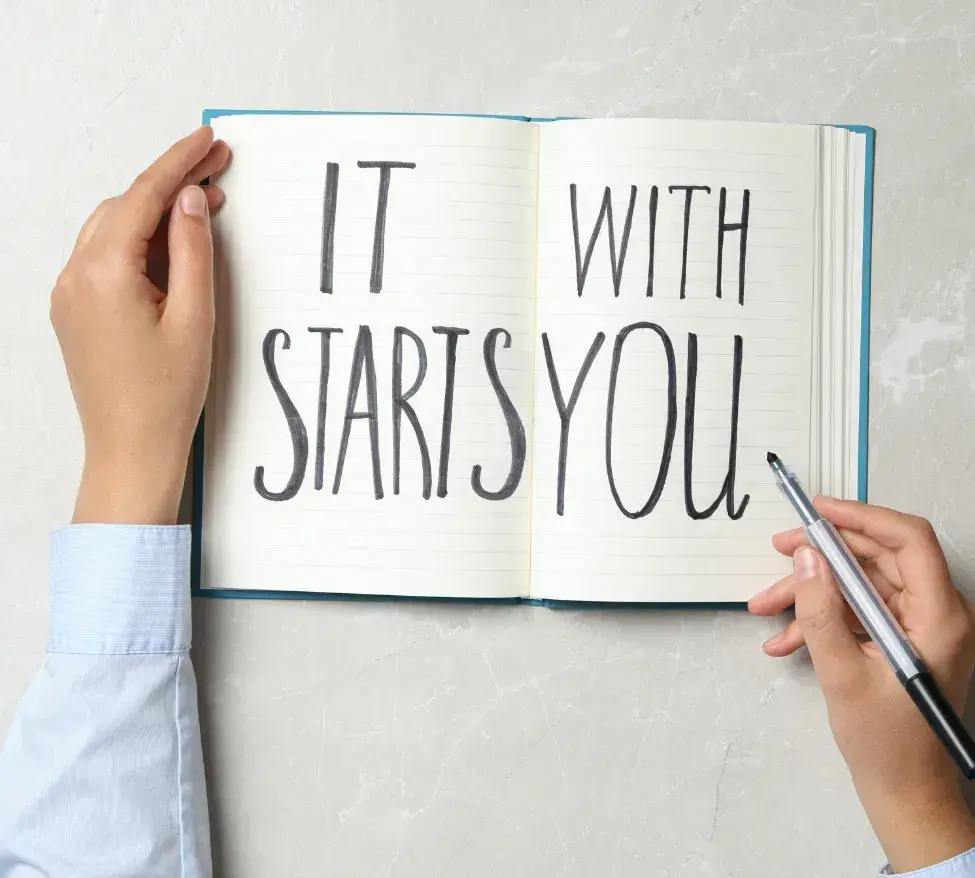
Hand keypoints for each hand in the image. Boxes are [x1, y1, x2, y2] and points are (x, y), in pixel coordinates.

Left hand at [51, 127, 230, 524]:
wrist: (131, 451)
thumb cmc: (165, 397)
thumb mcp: (195, 318)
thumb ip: (194, 251)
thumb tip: (191, 200)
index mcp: (103, 274)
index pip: (142, 196)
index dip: (179, 162)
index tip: (207, 140)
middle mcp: (75, 277)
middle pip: (123, 207)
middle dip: (169, 186)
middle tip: (217, 174)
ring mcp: (69, 295)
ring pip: (113, 230)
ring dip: (155, 215)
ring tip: (203, 213)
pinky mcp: (75, 312)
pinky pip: (105, 259)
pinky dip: (138, 244)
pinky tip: (173, 251)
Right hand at [750, 496, 974, 872]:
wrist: (906, 794)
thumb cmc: (887, 745)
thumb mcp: (843, 675)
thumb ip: (821, 612)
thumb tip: (807, 558)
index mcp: (939, 617)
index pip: (908, 540)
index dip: (861, 516)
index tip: (818, 510)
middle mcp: (936, 615)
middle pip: (878, 560)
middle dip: (823, 556)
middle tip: (779, 551)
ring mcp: (919, 629)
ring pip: (862, 586)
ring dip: (813, 593)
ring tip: (765, 606)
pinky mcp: (901, 644)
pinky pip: (859, 614)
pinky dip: (822, 620)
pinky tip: (786, 640)